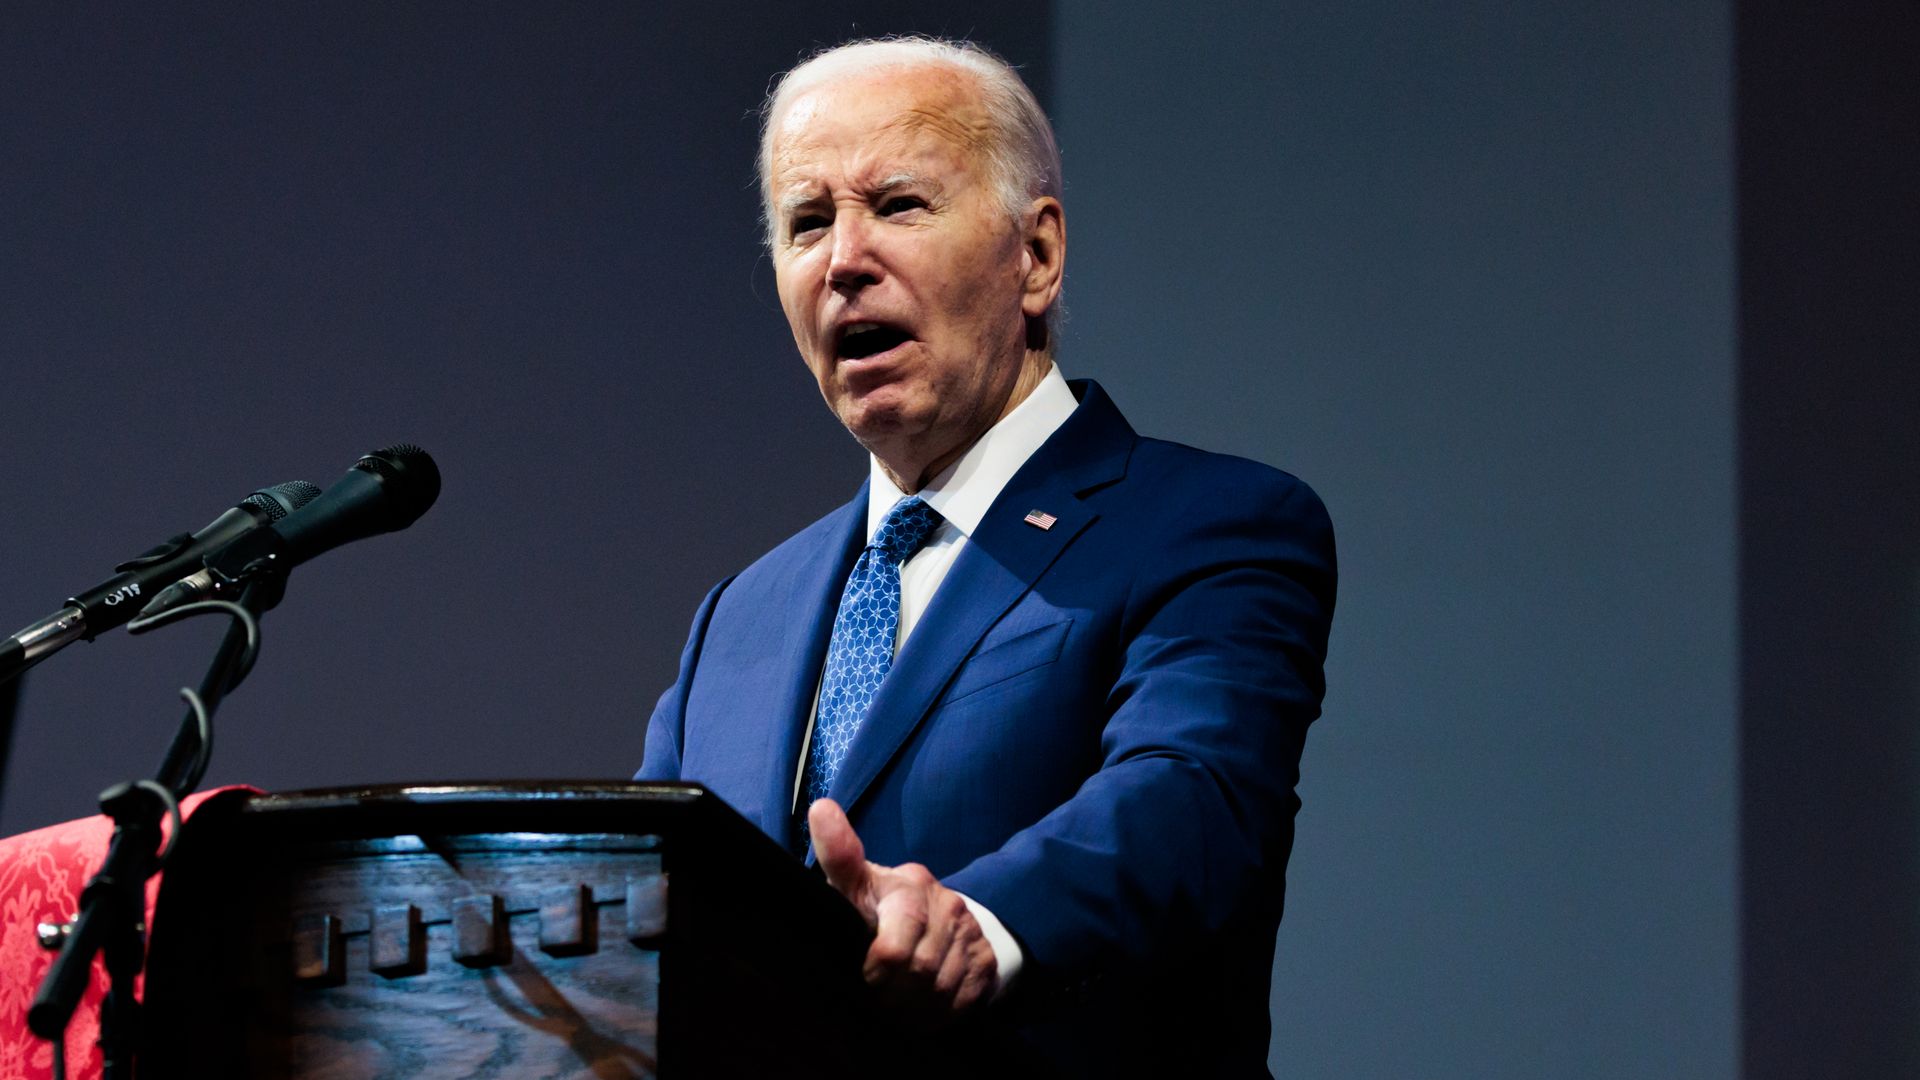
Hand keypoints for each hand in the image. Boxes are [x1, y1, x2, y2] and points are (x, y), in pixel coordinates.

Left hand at [808, 799, 997, 1021]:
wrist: (948, 924)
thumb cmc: (885, 907)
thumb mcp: (857, 885)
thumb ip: (839, 856)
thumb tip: (821, 808)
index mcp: (906, 886)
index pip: (893, 937)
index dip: (881, 964)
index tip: (870, 976)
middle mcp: (942, 903)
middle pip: (914, 968)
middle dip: (891, 993)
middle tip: (876, 994)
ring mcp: (968, 932)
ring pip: (937, 989)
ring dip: (911, 1007)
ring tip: (896, 1003)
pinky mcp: (985, 960)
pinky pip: (958, 1002)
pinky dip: (935, 1014)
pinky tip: (921, 1005)